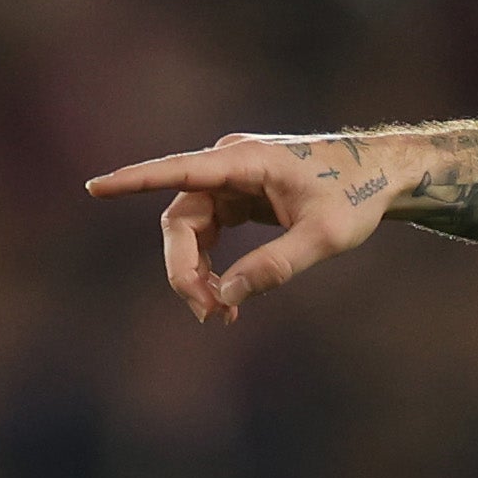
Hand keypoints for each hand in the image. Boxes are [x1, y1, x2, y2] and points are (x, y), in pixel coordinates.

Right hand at [82, 131, 415, 321]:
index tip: (96, 188)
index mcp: (246, 162)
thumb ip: (276, 266)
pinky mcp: (239, 196)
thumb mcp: (324, 239)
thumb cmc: (357, 197)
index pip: (178, 171)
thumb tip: (227, 297)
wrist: (381, 174)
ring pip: (191, 229)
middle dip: (185, 269)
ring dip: (197, 273)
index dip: (134, 180)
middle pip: (180, 218)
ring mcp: (232, 179)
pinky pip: (209, 231)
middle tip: (209, 316)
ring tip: (219, 315)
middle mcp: (230, 164)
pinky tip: (225, 297)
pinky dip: (211, 265)